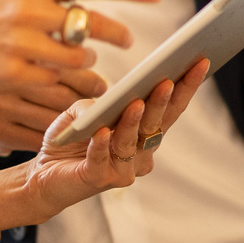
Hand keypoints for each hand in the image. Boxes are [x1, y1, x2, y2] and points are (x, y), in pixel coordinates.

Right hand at [0, 0, 157, 95]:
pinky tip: (59, 80)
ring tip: (84, 62)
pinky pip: (52, 82)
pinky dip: (62, 83)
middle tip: (128, 40)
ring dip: (87, 63)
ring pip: (76, 58)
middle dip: (115, 33)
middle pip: (88, 24)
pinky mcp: (11, 74)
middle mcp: (27, 10)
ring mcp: (19, 44)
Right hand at [0, 63, 107, 154]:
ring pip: (51, 121)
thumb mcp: (39, 61)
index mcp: (22, 55)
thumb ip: (65, 60)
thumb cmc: (23, 79)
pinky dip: (55, 140)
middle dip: (85, 106)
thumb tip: (101, 81)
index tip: (104, 88)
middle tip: (99, 111)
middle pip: (61, 97)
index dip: (90, 81)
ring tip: (86, 124)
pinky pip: (36, 139)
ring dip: (73, 126)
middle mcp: (9, 78)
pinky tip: (63, 137)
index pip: (67, 69)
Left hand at [15, 59, 211, 219]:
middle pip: (157, 124)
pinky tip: (102, 130)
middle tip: (169, 79)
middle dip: (164, 101)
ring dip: (134, 121)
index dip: (186, 87)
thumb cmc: (70, 140)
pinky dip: (101, 145)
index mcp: (144, 134)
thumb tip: (111, 99)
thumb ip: (97, 104)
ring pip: (131, 142)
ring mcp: (123, 170)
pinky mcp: (98, 180)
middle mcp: (141, 154)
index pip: (171, 109)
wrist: (43, 175)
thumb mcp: (81, 111)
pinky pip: (101, 160)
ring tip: (136, 101)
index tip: (200, 62)